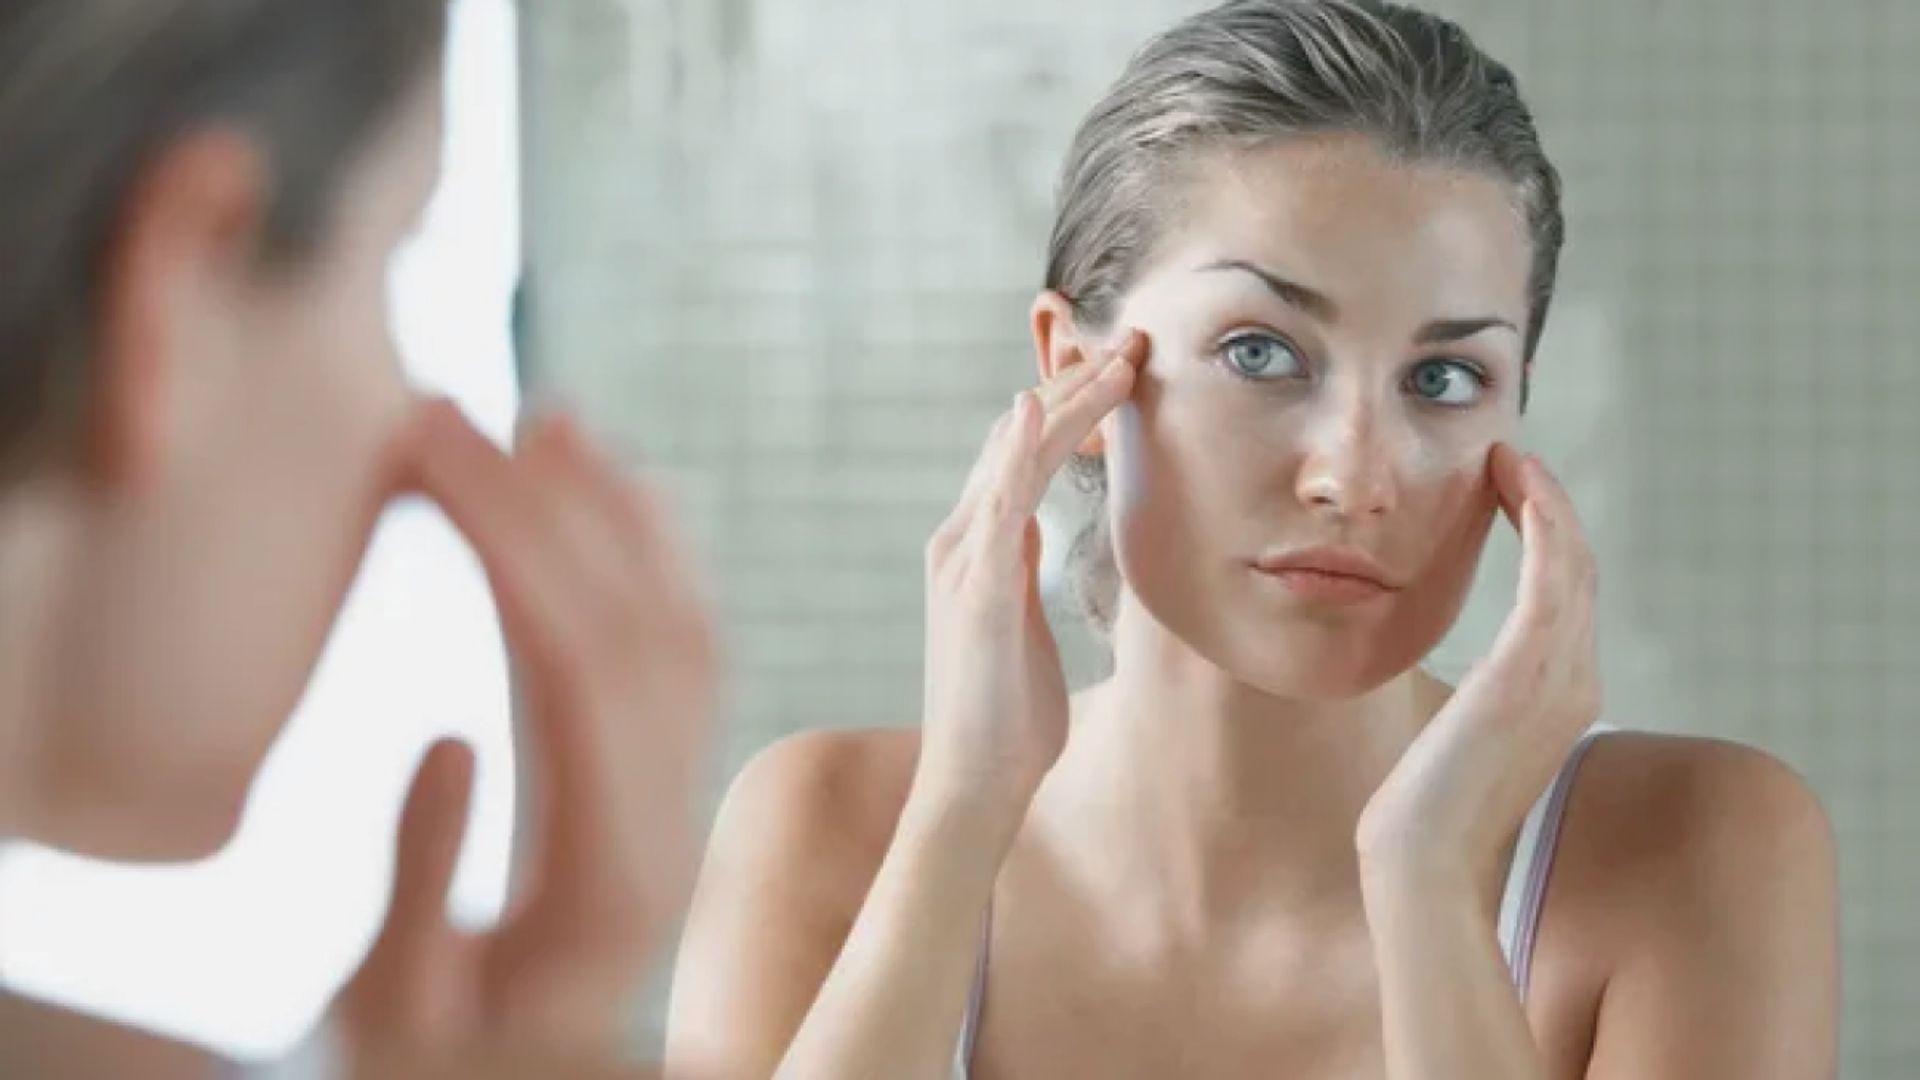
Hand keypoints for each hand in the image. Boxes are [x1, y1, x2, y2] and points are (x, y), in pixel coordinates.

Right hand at [334, 401, 716, 1069]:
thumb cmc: (449, 1067)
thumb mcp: (400, 1018)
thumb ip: (421, 890)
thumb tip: (447, 737)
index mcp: (608, 877)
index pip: (576, 672)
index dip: (511, 545)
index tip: (433, 450)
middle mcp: (669, 827)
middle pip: (632, 631)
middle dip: (545, 504)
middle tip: (453, 410)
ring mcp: (682, 803)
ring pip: (679, 633)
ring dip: (617, 517)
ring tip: (547, 424)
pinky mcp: (670, 789)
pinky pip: (686, 658)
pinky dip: (653, 565)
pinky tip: (611, 502)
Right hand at [915, 332, 1146, 813]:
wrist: (975, 779)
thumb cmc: (1007, 713)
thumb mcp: (1021, 624)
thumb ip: (1022, 574)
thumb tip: (1036, 535)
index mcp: (980, 547)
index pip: (1022, 453)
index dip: (1068, 408)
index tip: (1121, 370)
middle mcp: (962, 539)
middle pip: (1018, 438)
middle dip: (1074, 386)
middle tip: (1132, 342)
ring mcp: (964, 559)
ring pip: (1014, 455)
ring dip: (1065, 402)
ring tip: (1115, 359)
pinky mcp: (977, 587)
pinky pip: (999, 503)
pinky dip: (1017, 451)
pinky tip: (1036, 409)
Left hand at [1356, 444, 1600, 893]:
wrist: (1420, 865)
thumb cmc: (1423, 815)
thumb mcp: (1457, 745)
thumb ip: (1472, 711)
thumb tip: (1447, 693)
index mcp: (1561, 700)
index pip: (1566, 601)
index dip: (1549, 541)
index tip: (1512, 495)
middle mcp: (1576, 683)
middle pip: (1578, 572)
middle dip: (1550, 510)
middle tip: (1511, 461)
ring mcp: (1559, 678)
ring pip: (1572, 562)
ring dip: (1546, 502)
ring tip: (1509, 458)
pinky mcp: (1526, 671)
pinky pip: (1553, 575)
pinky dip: (1543, 520)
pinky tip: (1518, 483)